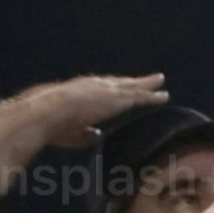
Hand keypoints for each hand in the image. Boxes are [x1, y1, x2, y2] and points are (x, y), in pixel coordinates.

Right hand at [33, 71, 167, 136]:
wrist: (49, 111)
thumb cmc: (52, 124)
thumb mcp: (70, 131)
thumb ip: (84, 133)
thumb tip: (97, 134)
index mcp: (80, 92)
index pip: (101, 89)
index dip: (113, 90)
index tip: (121, 89)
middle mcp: (95, 86)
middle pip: (119, 82)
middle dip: (132, 81)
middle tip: (146, 78)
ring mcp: (108, 90)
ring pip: (132, 86)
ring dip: (146, 84)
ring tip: (159, 80)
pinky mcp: (118, 98)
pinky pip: (140, 96)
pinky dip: (152, 96)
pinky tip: (163, 96)